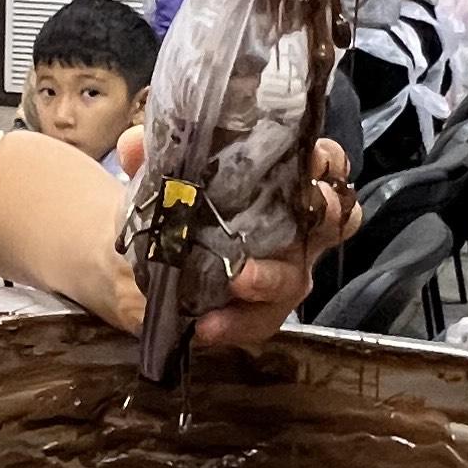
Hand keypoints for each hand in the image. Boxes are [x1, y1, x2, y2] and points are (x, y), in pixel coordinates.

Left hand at [82, 132, 356, 350]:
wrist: (139, 261)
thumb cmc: (174, 205)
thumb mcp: (159, 176)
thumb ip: (150, 156)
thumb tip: (135, 144)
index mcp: (282, 184)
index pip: (325, 164)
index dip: (325, 161)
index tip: (310, 159)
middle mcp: (294, 228)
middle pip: (332, 220)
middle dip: (324, 216)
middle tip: (300, 213)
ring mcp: (281, 272)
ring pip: (296, 278)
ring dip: (270, 277)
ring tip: (240, 279)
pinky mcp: (258, 312)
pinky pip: (259, 321)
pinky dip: (235, 323)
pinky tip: (209, 324)